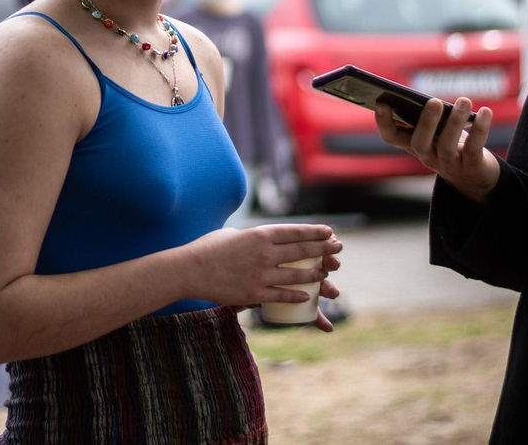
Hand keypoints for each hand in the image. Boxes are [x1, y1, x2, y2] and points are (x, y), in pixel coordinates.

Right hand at [184, 224, 342, 322]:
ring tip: (326, 274)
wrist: (190, 269)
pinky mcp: (254, 293)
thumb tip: (264, 240)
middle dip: (323, 249)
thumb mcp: (233, 234)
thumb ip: (252, 237)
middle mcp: (264, 253)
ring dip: (315, 274)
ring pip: (297, 275)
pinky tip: (306, 295)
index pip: (295, 232)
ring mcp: (261, 274)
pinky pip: (282, 295)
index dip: (315, 232)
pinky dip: (297, 295)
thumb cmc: (208, 248)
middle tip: (337, 249)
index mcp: (259, 234)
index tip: (329, 232)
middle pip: (302, 251)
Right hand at [376, 97, 499, 203]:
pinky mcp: (471, 167)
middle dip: (426, 122)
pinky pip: (474, 148)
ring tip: (464, 100)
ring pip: (447, 145)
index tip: (382, 102)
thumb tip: (432, 99)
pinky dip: (480, 129)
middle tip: (435, 101)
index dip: (384, 122)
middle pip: (419, 143)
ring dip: (456, 121)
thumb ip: (430, 117)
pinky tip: (485, 112)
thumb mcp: (437, 131)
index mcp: (413, 144)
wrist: (475, 176)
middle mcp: (427, 157)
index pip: (391, 137)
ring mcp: (448, 165)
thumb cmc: (451, 143)